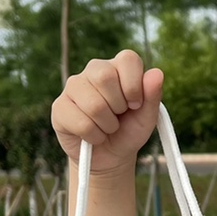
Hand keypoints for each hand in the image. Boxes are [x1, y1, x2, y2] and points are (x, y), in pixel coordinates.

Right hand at [51, 50, 163, 176]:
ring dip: (108, 125)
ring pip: (93, 103)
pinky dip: (94, 136)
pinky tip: (93, 135)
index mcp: (118, 67)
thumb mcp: (147, 117)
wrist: (110, 157)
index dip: (134, 86)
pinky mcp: (59, 107)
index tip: (135, 104)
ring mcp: (73, 87)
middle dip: (119, 106)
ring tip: (107, 127)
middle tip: (119, 116)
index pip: (128, 59)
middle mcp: (94, 70)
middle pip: (105, 76)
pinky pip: (81, 123)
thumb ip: (152, 95)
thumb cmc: (129, 131)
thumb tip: (157, 73)